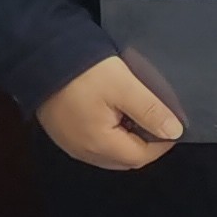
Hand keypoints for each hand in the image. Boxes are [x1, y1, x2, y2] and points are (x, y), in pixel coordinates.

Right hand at [36, 54, 186, 168]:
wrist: (42, 57)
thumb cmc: (85, 72)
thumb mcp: (124, 86)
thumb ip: (150, 111)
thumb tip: (174, 132)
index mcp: (99, 144)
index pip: (140, 157)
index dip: (161, 144)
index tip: (172, 125)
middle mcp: (83, 152)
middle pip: (124, 159)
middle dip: (145, 145)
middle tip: (156, 119)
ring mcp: (70, 144)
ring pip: (109, 154)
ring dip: (127, 141)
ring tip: (137, 115)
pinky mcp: (63, 133)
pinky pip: (94, 144)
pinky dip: (110, 136)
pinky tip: (115, 116)